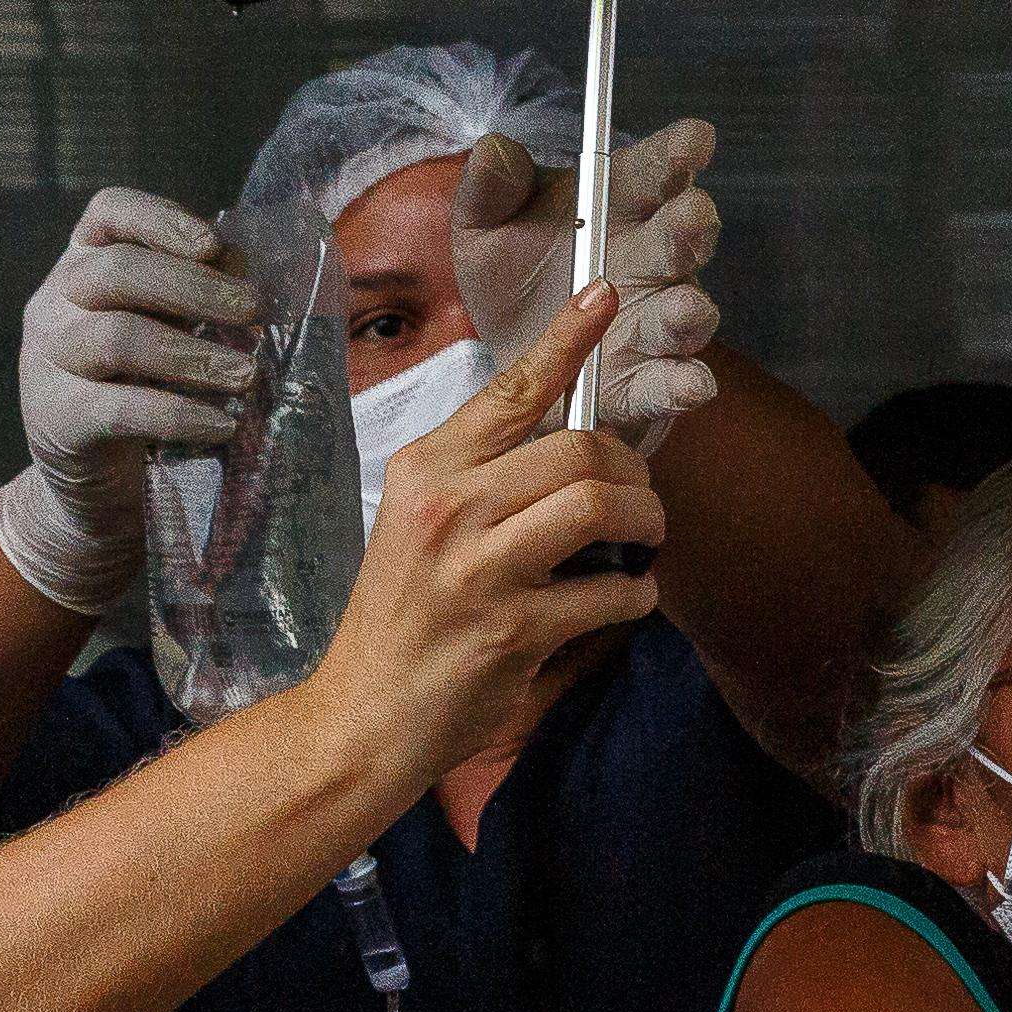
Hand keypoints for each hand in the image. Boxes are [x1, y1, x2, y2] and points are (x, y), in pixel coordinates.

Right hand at [18, 188, 262, 491]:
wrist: (90, 477)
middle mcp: (56, 302)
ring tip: (248, 375)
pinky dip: (179, 415)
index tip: (213, 244)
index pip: (108, 213)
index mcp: (83, 264)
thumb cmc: (139, 384)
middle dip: (194, 287)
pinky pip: (121, 409)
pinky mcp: (58, 419)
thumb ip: (196, 292)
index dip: (160, 219)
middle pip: (118, 271)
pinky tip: (222, 426)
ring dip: (194, 354)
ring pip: (118, 338)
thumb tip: (247, 273)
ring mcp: (50, 360)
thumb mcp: (164, 326)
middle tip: (253, 310)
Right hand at [304, 282, 664, 779]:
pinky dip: (638, 593)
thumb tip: (570, 438)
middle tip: (644, 500)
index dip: (567, 337)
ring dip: (647, 523)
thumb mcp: (419, 524)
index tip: (606, 295)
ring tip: (647, 541)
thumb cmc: (402, 617)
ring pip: (599, 507)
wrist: (363, 716)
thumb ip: (481, 477)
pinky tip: (629, 597)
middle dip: (633, 472)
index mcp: (426, 468)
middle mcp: (448, 508)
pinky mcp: (509, 630)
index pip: (512, 388)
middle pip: (578, 448)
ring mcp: (478, 570)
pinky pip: (610, 593)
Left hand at [448, 118, 723, 453]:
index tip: (696, 140)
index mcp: (621, 204)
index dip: (681, 152)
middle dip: (693, 225)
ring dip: (688, 311)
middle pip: (686, 236)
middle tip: (692, 214)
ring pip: (689, 312)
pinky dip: (684, 385)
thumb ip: (490, 190)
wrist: (509, 357)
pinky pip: (675, 383)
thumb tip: (494, 151)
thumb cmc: (511, 277)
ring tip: (680, 310)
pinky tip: (688, 385)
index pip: (658, 169)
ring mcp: (657, 321)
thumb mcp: (483, 228)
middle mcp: (653, 259)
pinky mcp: (650, 382)